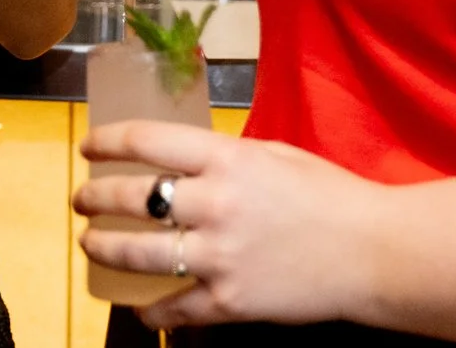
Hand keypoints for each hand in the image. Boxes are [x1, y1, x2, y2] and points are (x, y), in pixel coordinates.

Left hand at [74, 120, 384, 329]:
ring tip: (91, 243)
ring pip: (139, 254)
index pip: (146, 141)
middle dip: (95, 199)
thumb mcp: (272, 155)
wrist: (374, 252)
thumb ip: (223, 157)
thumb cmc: (328, 194)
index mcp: (226, 159)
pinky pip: (177, 309)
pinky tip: (143, 310)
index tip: (88, 148)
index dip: (106, 142)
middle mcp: (215, 204)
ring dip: (104, 248)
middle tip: (82, 201)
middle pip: (131, 198)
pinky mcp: (232, 301)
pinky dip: (154, 313)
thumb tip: (180, 161)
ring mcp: (220, 255)